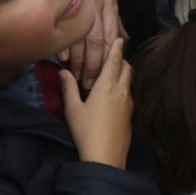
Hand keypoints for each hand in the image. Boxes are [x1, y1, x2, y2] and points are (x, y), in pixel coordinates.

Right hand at [54, 0, 124, 87]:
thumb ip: (114, 18)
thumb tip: (124, 39)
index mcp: (109, 4)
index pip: (111, 37)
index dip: (108, 59)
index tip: (104, 77)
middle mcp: (98, 5)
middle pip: (97, 42)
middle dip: (93, 65)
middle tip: (89, 83)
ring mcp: (81, 3)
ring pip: (81, 38)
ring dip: (77, 60)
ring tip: (75, 76)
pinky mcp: (64, 2)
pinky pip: (64, 27)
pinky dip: (63, 44)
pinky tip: (62, 58)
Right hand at [61, 38, 132, 168]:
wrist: (106, 155)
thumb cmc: (86, 130)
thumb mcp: (72, 109)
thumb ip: (68, 88)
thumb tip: (63, 71)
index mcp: (107, 86)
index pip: (114, 61)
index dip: (117, 48)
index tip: (119, 39)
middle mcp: (121, 90)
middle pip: (127, 67)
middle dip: (122, 59)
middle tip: (113, 57)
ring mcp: (129, 102)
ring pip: (130, 80)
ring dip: (124, 72)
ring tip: (114, 73)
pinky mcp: (131, 113)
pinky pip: (130, 92)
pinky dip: (125, 86)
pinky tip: (116, 94)